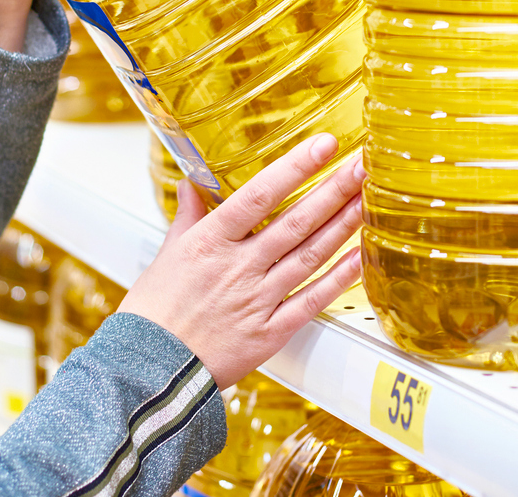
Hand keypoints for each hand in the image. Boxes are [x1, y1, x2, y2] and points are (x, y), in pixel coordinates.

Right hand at [119, 134, 364, 388]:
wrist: (150, 371)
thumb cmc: (155, 314)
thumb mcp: (167, 254)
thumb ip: (188, 216)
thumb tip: (192, 185)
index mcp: (210, 242)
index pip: (258, 195)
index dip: (294, 168)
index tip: (323, 146)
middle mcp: (238, 267)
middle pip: (295, 222)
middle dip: (332, 190)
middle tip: (362, 164)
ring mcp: (258, 299)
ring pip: (309, 255)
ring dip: (342, 225)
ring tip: (367, 198)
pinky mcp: (271, 331)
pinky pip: (312, 301)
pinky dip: (339, 279)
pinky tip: (360, 256)